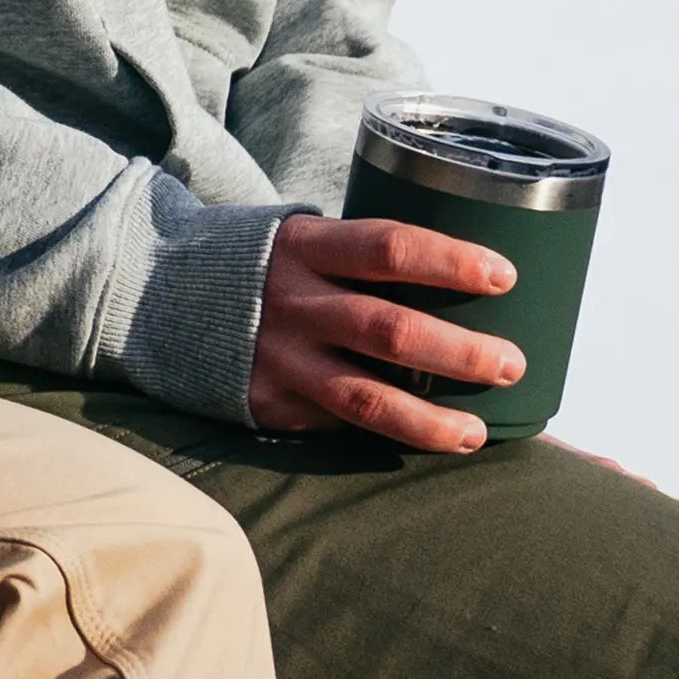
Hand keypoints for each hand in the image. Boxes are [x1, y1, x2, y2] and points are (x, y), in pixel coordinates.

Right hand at [246, 213, 522, 453]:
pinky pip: (339, 423)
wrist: (166, 295)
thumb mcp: (303, 237)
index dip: (451, 261)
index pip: (390, 247)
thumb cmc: (266, 263)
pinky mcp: (271, 401)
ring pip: (367, 397)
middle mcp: (296, 300)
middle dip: (459, 350)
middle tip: (512, 363)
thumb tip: (455, 276)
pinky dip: (389, 434)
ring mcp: (282, 357)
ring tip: (479, 431)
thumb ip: (360, 255)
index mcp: (308, 245)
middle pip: (390, 328)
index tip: (504, 275)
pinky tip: (428, 441)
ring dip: (431, 419)